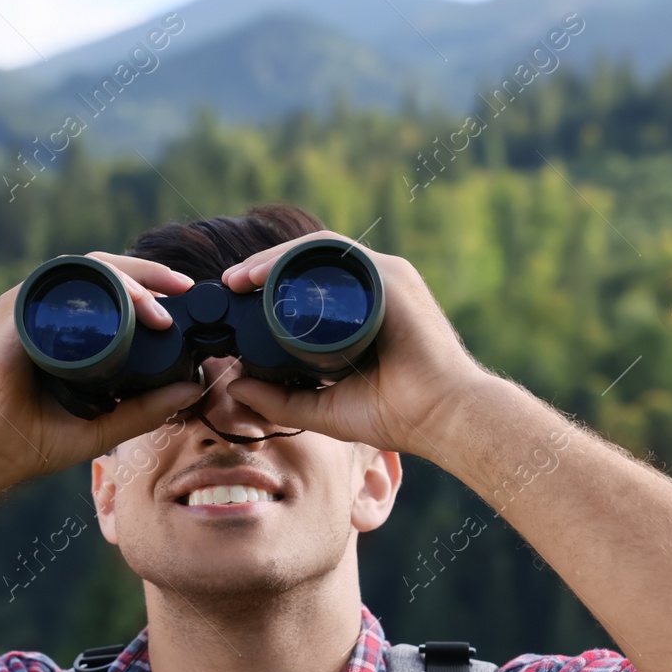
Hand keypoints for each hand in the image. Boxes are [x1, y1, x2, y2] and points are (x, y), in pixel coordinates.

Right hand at [0, 253, 205, 488]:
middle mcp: (46, 310)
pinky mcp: (14, 312)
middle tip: (183, 290)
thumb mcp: (103, 425)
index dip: (150, 288)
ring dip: (128, 279)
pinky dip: (95, 288)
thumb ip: (146, 409)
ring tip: (158, 306)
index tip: (186, 298)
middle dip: (148, 275)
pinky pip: (59, 285)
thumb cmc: (32, 440)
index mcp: (65, 328)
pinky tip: (124, 303)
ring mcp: (28, 306)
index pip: (112, 292)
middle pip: (103, 271)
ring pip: (86, 271)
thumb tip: (193, 388)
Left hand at [219, 231, 491, 458]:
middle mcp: (373, 286)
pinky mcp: (392, 279)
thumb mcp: (322, 408)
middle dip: (263, 267)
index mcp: (361, 309)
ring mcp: (384, 277)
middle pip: (308, 261)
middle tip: (229, 283)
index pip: (307, 282)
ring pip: (317, 252)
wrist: (442, 419)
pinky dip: (297, 259)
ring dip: (273, 259)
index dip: (267, 284)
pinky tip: (267, 274)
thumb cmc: (396, 413)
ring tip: (240, 279)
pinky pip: (337, 255)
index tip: (234, 297)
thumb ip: (279, 400)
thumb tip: (233, 384)